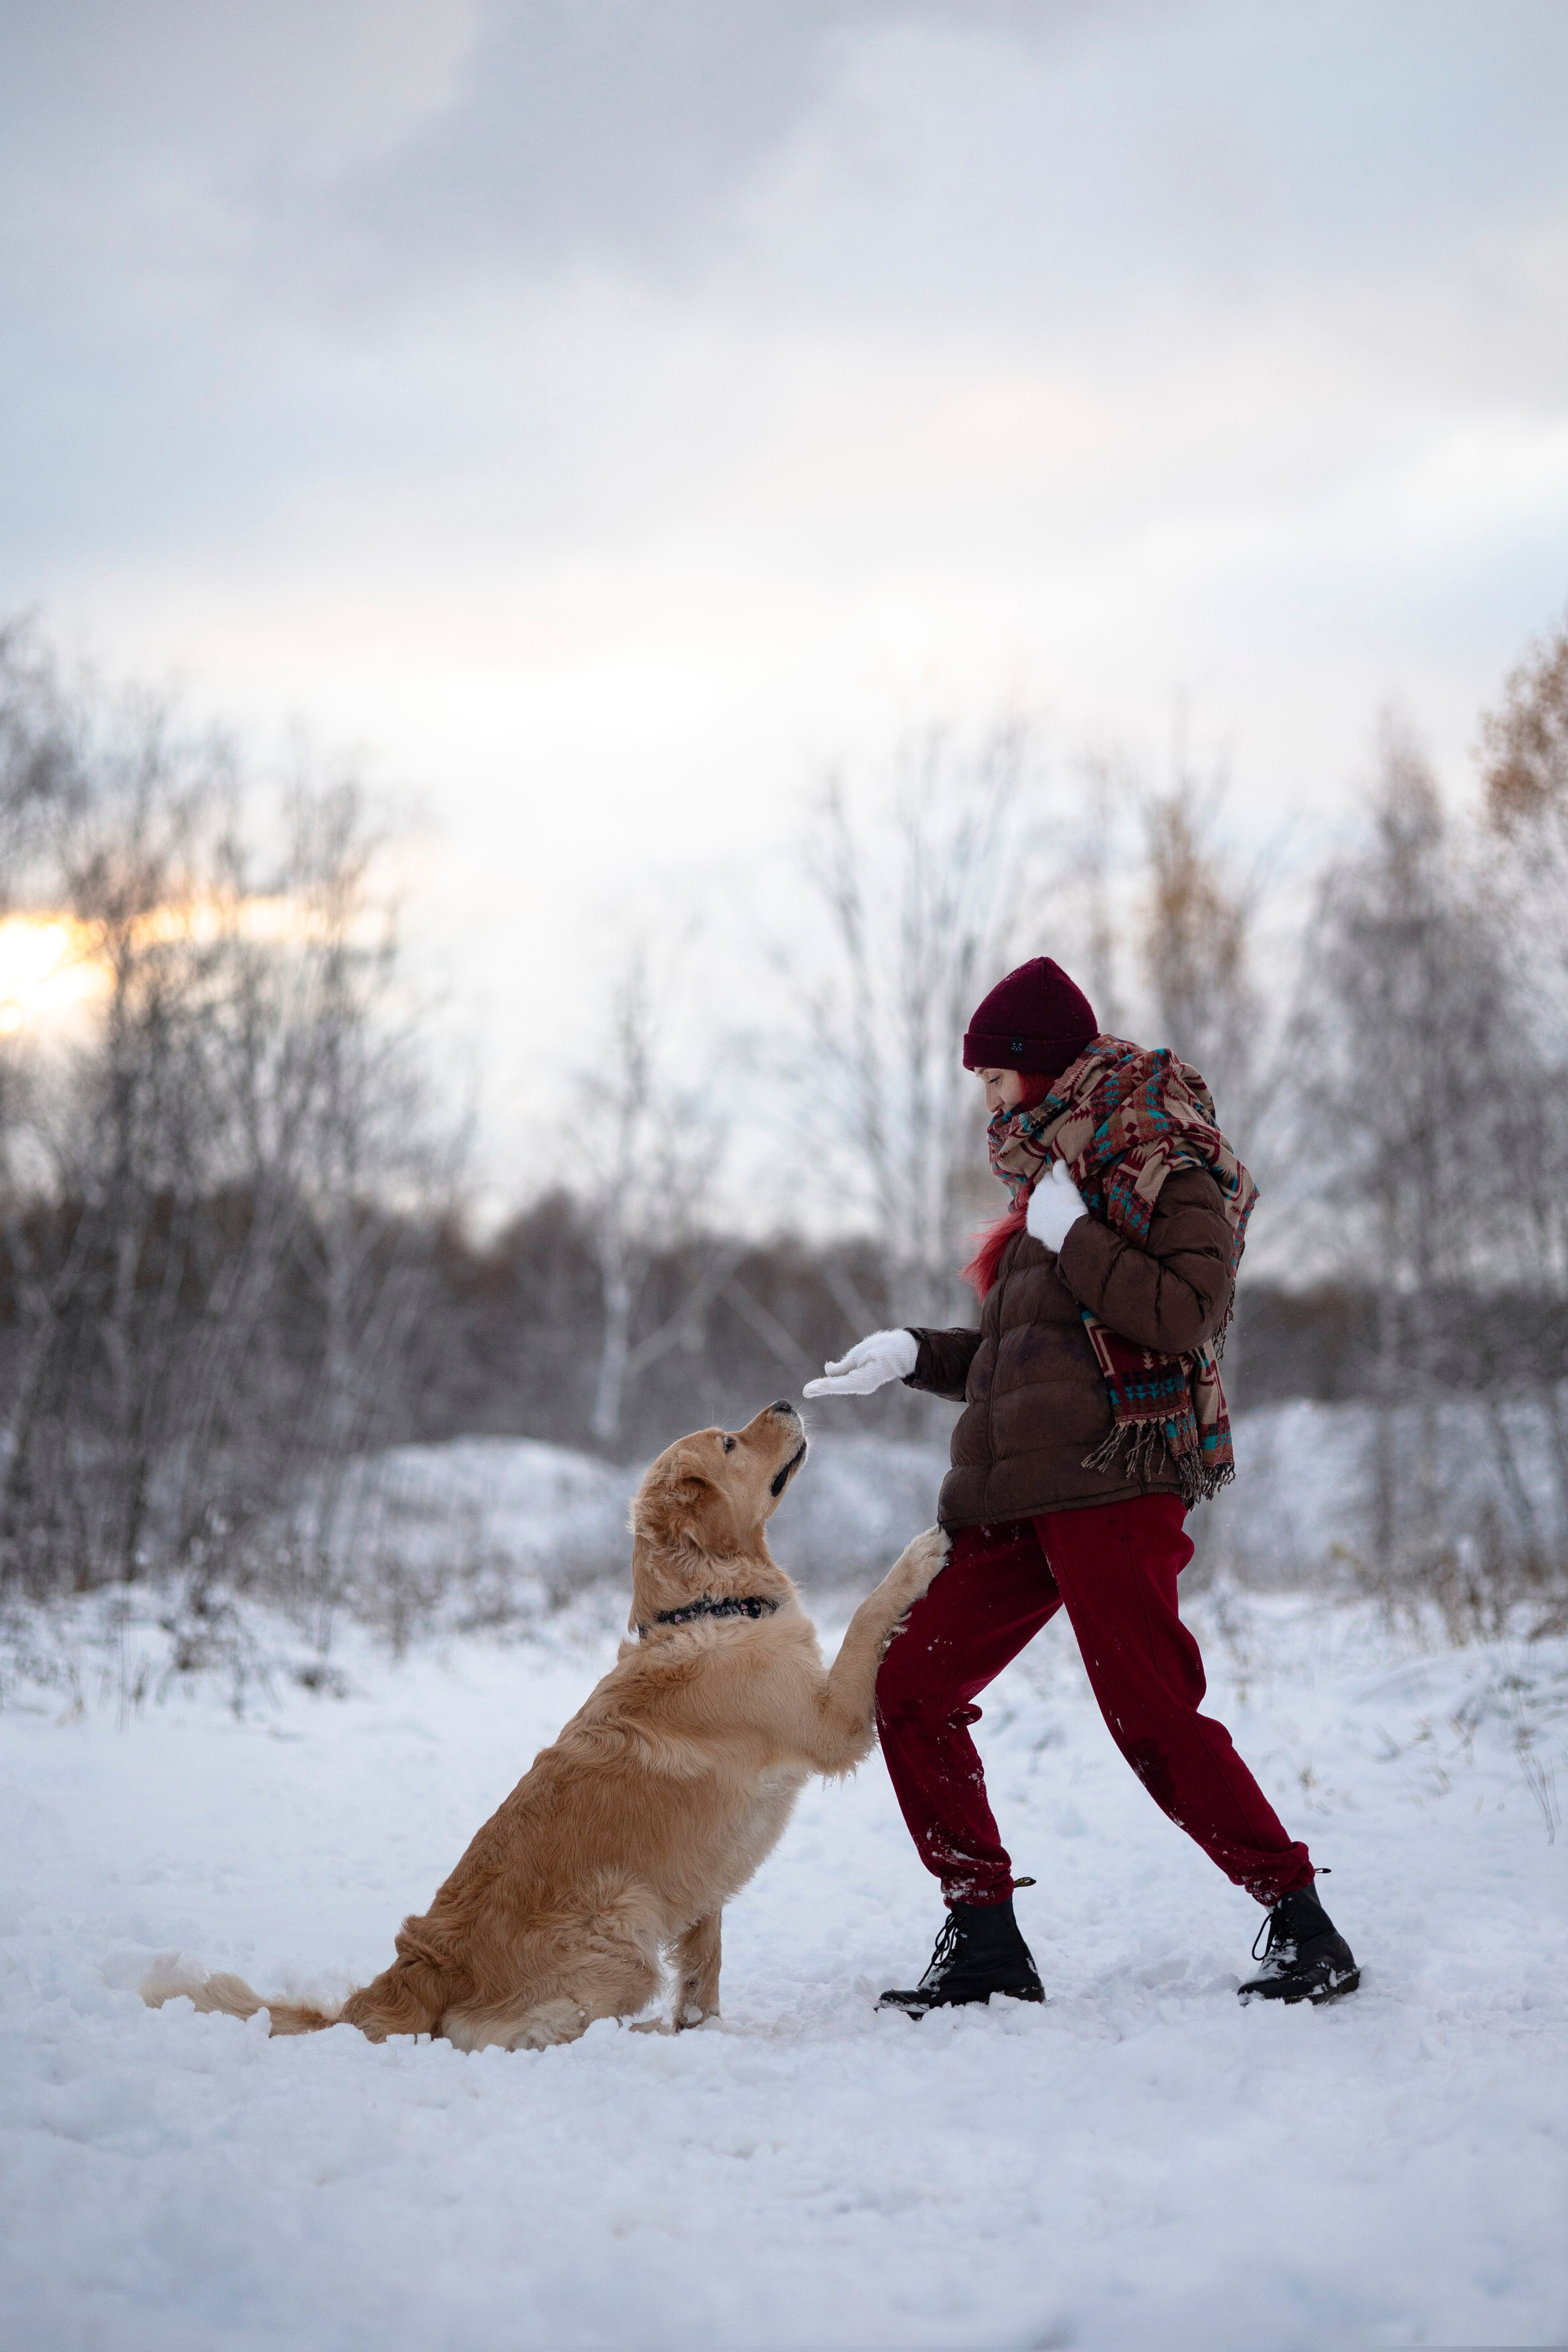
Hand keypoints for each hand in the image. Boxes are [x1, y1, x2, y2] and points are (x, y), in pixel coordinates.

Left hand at [803, 1327, 918, 1397]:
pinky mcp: (864, 1381)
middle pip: (838, 1387)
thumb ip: (844, 1365)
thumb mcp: (861, 1353)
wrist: (903, 1351)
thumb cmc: (885, 1348)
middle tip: (805, 1391)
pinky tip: (821, 1384)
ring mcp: (864, 1385)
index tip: (809, 1389)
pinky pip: (846, 1382)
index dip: (823, 1386)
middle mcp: (862, 1385)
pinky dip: (834, 1383)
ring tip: (809, 1389)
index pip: (839, 1383)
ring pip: (841, 1386)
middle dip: (821, 1388)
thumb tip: (828, 1370)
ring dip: (825, 1386)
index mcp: (863, 1380)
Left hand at [1025, 1159, 1086, 1252]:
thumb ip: (1062, 1172)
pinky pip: (1036, 1222)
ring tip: (1056, 1215)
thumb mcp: (1069, 1185)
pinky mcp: (1031, 1227)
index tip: (1063, 1186)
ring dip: (1043, 1208)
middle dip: (1048, 1195)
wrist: (1066, 1229)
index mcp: (1043, 1184)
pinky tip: (1051, 1226)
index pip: (1048, 1177)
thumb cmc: (1071, 1204)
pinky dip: (1042, 1223)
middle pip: (1041, 1192)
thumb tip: (1058, 1160)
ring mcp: (1030, 1213)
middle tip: (1060, 1202)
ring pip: (1037, 1207)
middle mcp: (1033, 1196)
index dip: (1056, 1180)